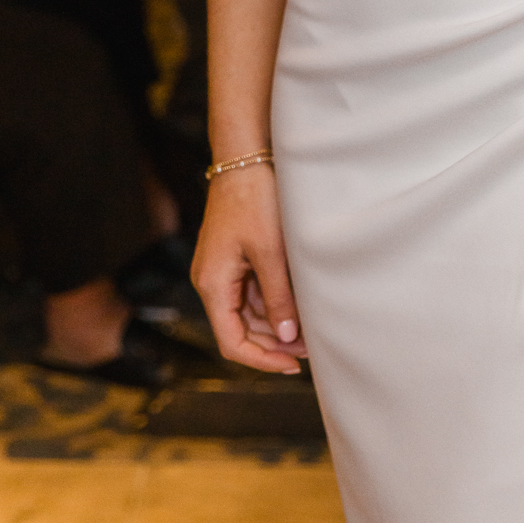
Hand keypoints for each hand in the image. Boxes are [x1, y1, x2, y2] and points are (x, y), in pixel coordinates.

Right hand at [191, 168, 305, 374]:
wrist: (244, 157)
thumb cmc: (254, 199)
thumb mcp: (270, 252)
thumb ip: (278, 298)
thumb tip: (288, 338)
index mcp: (213, 285)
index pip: (232, 342)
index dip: (261, 360)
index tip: (292, 365)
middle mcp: (212, 282)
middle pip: (240, 330)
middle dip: (275, 342)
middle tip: (311, 347)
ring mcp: (222, 270)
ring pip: (248, 312)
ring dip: (276, 323)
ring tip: (310, 329)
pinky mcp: (233, 259)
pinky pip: (251, 292)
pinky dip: (273, 301)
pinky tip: (298, 304)